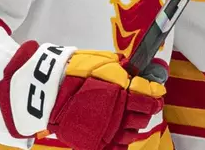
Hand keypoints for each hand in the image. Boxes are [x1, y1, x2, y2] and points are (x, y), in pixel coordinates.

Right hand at [0, 43, 164, 149]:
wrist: (48, 91)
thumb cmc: (74, 73)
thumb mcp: (103, 63)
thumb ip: (123, 67)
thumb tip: (138, 70)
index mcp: (122, 95)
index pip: (148, 101)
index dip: (155, 98)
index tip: (157, 96)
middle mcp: (117, 115)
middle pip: (142, 118)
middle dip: (145, 110)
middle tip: (143, 105)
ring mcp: (107, 131)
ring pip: (132, 134)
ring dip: (134, 125)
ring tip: (129, 118)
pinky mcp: (95, 142)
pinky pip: (117, 147)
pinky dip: (121, 141)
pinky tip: (118, 132)